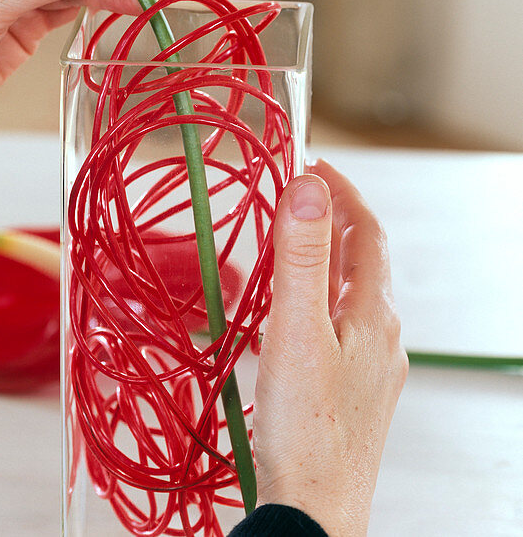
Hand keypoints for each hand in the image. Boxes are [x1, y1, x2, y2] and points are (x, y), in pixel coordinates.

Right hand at [253, 160, 407, 536]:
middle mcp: (381, 338)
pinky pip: (337, 329)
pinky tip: (286, 320)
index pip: (367, 232)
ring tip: (284, 248)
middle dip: (330, 222)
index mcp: (372, 315)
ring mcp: (371, 369)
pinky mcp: (352, 394)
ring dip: (320, 262)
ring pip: (348, 297)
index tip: (314, 162)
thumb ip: (302, 257)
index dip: (343, 192)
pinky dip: (314, 303)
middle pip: (361, 262)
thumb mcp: (295, 330)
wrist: (313, 511)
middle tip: (293, 197)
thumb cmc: (305, 429)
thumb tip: (310, 187)